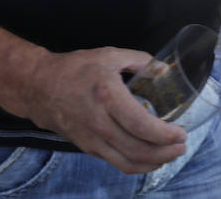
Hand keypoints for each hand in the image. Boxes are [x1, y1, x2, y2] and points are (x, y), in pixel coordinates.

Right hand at [18, 47, 188, 174]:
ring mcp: (93, 139)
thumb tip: (163, 70)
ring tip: (171, 155)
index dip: (166, 134)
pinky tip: (149, 158)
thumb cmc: (75, 69)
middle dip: (166, 152)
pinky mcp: (88, 148)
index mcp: (108, 97)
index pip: (143, 126)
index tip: (181, 131)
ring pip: (129, 162)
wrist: (39, 86)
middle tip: (182, 145)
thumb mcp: (108, 56)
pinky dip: (137, 165)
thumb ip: (138, 61)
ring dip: (155, 163)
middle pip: (140, 150)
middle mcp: (100, 123)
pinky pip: (117, 163)